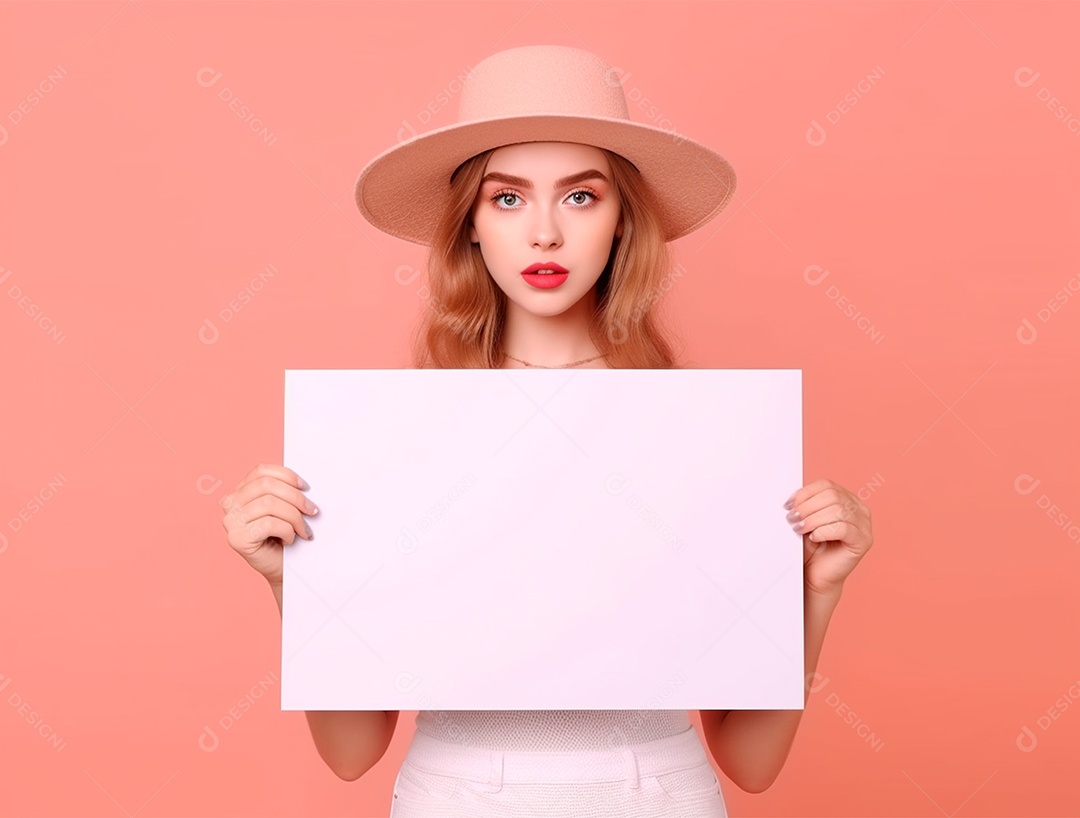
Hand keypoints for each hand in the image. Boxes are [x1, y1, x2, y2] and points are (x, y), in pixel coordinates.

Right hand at [220, 464, 318, 586]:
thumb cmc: (284, 536)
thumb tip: (303, 483)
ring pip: (269, 504)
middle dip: (296, 497)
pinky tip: (290, 539)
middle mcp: (230, 504)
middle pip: (267, 485)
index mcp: (240, 492)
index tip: (306, 488)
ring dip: (294, 517)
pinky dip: (287, 530)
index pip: (261, 471)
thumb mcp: (284, 507)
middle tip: (312, 511)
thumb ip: (284, 491)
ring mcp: (231, 522)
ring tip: (303, 529)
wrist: (281, 568)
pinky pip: (269, 524)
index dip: (287, 475)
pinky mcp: (237, 538)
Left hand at [785, 478, 873, 596]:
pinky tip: (814, 538)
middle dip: (807, 507)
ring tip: (799, 529)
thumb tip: (792, 497)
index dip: (805, 493)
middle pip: (832, 496)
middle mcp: (860, 509)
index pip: (827, 485)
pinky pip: (843, 529)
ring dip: (813, 519)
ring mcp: (865, 525)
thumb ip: (805, 504)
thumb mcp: (807, 519)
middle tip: (792, 519)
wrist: (816, 574)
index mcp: (847, 498)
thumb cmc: (811, 546)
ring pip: (838, 511)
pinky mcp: (863, 541)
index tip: (788, 505)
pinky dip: (824, 531)